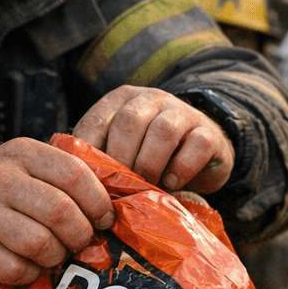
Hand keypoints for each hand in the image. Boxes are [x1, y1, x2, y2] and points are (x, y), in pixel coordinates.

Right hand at [0, 137, 114, 284]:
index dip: (98, 201)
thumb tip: (117, 206)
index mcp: (21, 152)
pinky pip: (16, 270)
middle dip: (81, 234)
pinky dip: (30, 273)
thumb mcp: (31, 168)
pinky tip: (27, 264)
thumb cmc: (5, 190)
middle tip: (80, 241)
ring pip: (40, 244)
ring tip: (54, 253)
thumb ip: (67, 178)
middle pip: (60, 212)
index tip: (104, 218)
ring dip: (56, 256)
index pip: (74, 173)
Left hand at [72, 86, 232, 192]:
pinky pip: (197, 144)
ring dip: (151, 164)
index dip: (90, 154)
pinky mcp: (210, 133)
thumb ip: (102, 160)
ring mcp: (183, 113)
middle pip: (129, 121)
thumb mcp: (123, 151)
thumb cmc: (152, 156)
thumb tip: (77, 188)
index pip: (97, 120)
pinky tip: (172, 183)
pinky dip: (182, 168)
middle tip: (121, 188)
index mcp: (122, 100)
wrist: (202, 150)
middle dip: (122, 160)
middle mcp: (152, 99)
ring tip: (147, 187)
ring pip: (163, 130)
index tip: (91, 183)